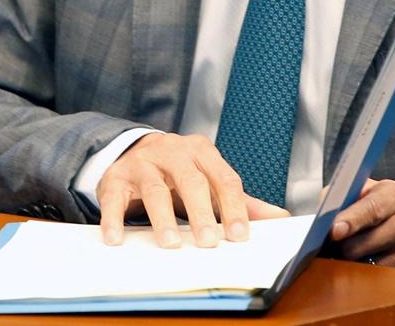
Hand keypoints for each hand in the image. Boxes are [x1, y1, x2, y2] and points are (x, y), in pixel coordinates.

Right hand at [96, 132, 288, 248]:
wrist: (136, 151)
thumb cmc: (181, 172)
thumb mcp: (211, 180)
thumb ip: (242, 200)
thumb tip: (280, 218)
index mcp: (203, 152)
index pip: (223, 178)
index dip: (233, 207)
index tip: (239, 236)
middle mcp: (173, 152)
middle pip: (191, 181)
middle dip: (201, 212)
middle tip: (208, 242)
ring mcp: (143, 162)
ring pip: (154, 188)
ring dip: (163, 218)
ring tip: (172, 244)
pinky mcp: (116, 177)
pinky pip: (114, 197)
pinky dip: (115, 218)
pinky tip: (117, 238)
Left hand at [330, 178, 394, 270]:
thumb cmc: (390, 211)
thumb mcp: (374, 194)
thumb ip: (348, 196)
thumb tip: (323, 207)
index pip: (373, 207)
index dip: (352, 219)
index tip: (334, 231)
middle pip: (368, 241)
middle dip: (343, 247)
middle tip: (328, 249)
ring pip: (372, 266)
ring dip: (353, 265)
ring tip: (345, 260)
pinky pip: (382, 283)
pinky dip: (367, 279)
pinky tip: (362, 272)